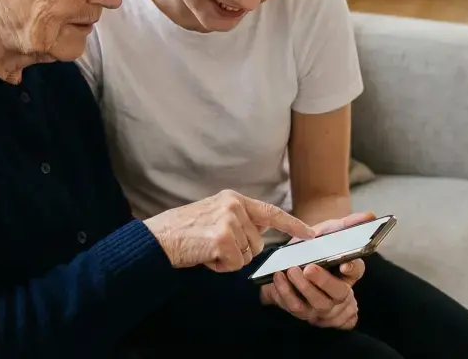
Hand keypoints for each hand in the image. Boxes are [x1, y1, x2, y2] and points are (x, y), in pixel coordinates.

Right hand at [144, 190, 316, 271]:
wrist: (157, 239)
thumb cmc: (183, 231)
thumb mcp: (213, 215)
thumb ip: (237, 221)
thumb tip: (258, 237)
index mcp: (233, 199)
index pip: (270, 212)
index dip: (292, 224)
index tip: (310, 234)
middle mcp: (234, 206)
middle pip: (257, 243)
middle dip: (239, 252)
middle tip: (212, 246)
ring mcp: (228, 222)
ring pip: (246, 256)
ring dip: (228, 260)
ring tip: (205, 249)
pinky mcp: (222, 239)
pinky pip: (235, 265)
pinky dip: (220, 267)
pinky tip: (204, 256)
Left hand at [259, 212, 373, 327]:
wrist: (292, 260)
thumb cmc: (316, 247)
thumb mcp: (330, 232)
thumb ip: (347, 224)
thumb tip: (369, 215)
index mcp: (347, 270)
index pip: (356, 271)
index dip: (352, 268)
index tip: (345, 263)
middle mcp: (337, 291)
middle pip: (338, 292)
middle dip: (323, 281)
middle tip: (309, 268)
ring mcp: (320, 303)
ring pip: (316, 301)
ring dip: (303, 287)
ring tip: (290, 270)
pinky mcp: (301, 309)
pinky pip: (294, 305)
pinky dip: (285, 292)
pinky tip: (277, 278)